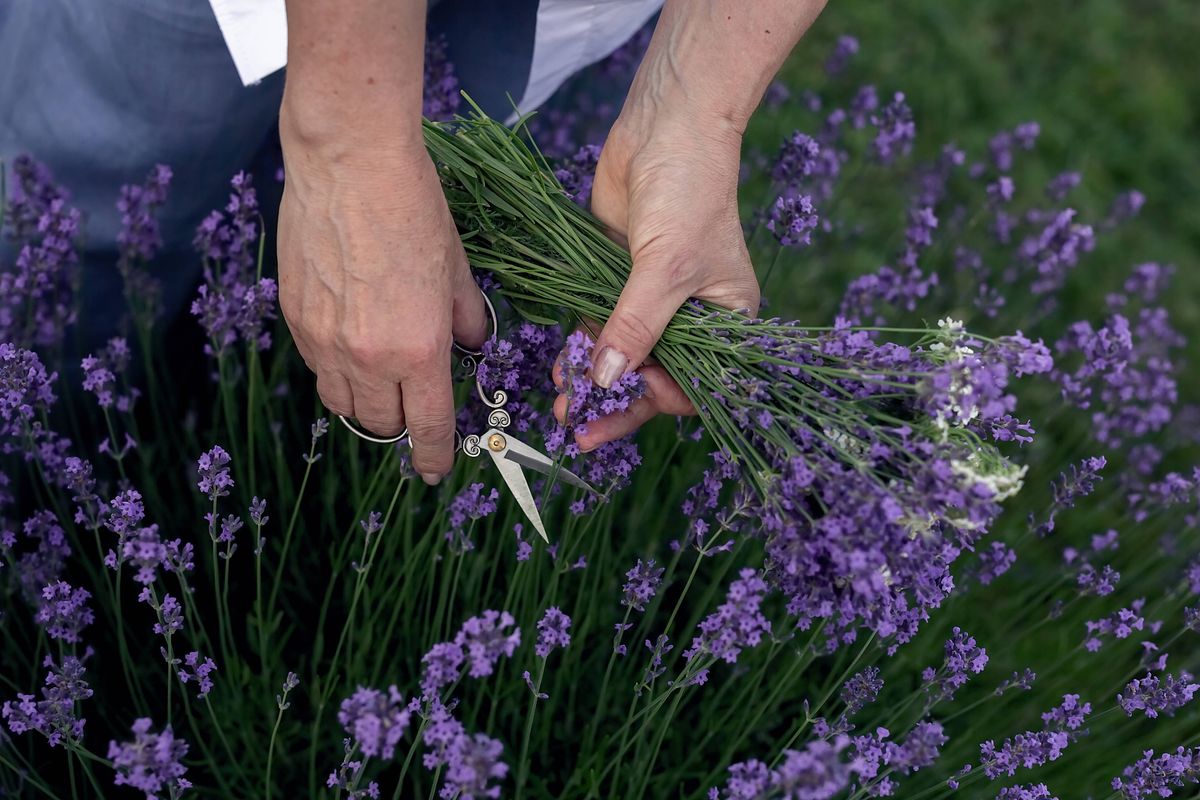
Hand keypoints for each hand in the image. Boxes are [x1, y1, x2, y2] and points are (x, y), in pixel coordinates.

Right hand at [277, 131, 486, 483]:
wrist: (349, 163)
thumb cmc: (414, 209)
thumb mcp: (457, 268)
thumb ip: (467, 318)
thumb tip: (471, 345)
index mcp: (418, 349)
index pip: (427, 426)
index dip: (433, 455)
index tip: (435, 469)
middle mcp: (367, 356)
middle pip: (379, 424)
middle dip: (400, 424)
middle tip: (413, 404)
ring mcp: (324, 340)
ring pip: (341, 403)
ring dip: (364, 402)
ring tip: (381, 376)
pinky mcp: (294, 317)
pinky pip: (316, 367)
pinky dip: (336, 370)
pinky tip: (351, 341)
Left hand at [553, 110, 760, 449]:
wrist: (666, 125)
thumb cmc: (689, 194)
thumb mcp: (666, 267)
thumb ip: (635, 326)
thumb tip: (604, 378)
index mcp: (726, 320)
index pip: (697, 381)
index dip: (659, 398)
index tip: (624, 400)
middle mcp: (691, 316)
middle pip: (654, 376)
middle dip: (616, 403)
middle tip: (578, 429)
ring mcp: (650, 297)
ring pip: (620, 355)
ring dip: (591, 379)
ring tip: (560, 404)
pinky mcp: (617, 278)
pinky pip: (597, 324)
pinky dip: (580, 346)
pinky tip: (560, 367)